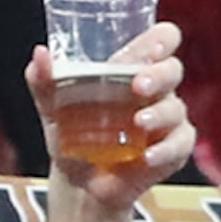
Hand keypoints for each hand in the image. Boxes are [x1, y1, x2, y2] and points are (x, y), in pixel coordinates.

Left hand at [29, 20, 192, 209]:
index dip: (161, 39)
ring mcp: (167, 119)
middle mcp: (155, 89)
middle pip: (172, 69)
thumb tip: (41, 54)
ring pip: (175, 108)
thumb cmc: (71, 132)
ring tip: (139, 122)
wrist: (77, 181)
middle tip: (138, 86)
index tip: (150, 49)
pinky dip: (165, 150)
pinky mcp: (173, 149)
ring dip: (160, 113)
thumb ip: (43, 79)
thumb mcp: (52, 105)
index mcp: (131, 67)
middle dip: (159, 75)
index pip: (160, 41)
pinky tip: (148, 156)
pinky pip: (179, 144)